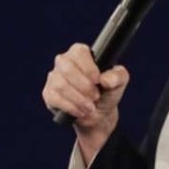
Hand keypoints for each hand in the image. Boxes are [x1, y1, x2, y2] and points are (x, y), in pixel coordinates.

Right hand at [42, 43, 129, 162]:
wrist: (98, 116)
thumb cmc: (106, 93)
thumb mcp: (119, 83)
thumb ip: (118, 76)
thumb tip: (105, 80)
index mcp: (80, 53)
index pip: (79, 52)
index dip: (88, 67)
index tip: (97, 80)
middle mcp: (64, 62)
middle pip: (67, 67)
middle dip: (84, 86)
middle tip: (95, 96)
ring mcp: (54, 78)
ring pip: (61, 84)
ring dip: (78, 99)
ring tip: (90, 107)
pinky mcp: (49, 94)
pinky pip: (55, 98)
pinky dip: (70, 107)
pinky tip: (80, 111)